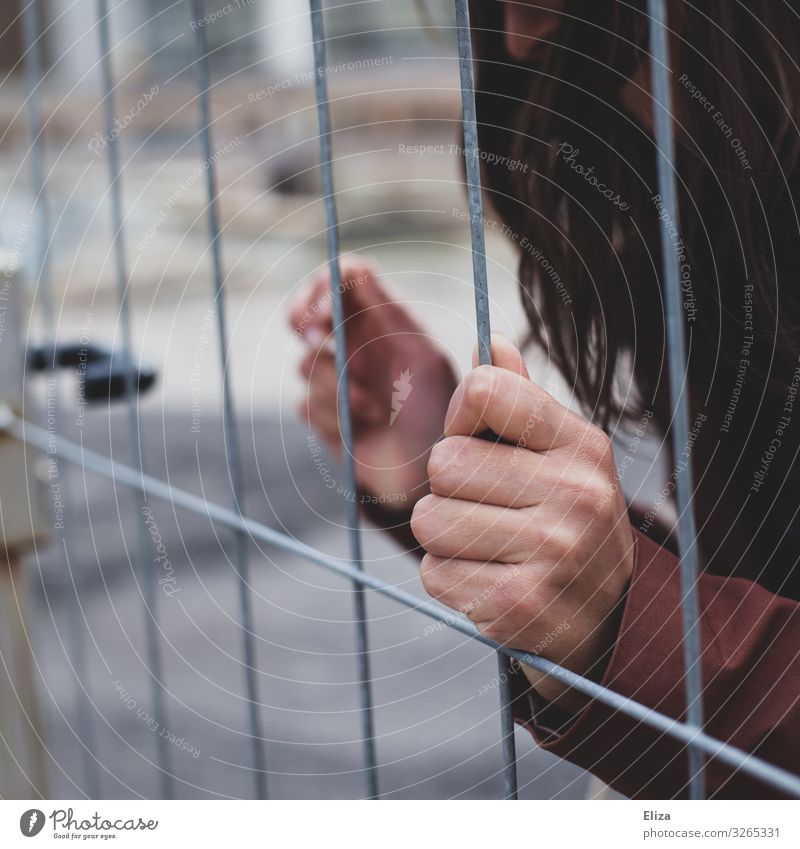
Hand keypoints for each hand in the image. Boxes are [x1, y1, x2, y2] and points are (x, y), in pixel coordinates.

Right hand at [290, 256, 456, 506]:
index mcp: (379, 319)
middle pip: (303, 315)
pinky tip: (361, 427)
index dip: (322, 288)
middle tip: (323, 342)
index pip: (337, 279)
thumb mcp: (423, 356)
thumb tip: (357, 268)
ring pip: (304, 364)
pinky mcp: (323, 414)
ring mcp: (334, 378)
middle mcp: (353, 343)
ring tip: (375, 408)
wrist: (431, 470)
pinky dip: (332, 415)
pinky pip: (305, 404)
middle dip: (307, 327)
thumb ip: (391, 312)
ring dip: (337, 387)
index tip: (326, 311)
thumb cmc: (440, 410)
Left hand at [411, 335, 634, 710]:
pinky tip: (490, 581)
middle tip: (489, 509)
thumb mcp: (558, 454)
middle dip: (450, 489)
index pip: (485, 390)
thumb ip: (518, 400)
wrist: (606, 616)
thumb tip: (488, 340)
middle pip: (444, 462)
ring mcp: (552, 553)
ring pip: (430, 520)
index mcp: (581, 444)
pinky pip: (433, 573)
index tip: (478, 443)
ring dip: (445, 538)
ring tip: (490, 547)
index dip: (461, 416)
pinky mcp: (518, 605)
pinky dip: (450, 579)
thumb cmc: (564, 519)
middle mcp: (576, 494)